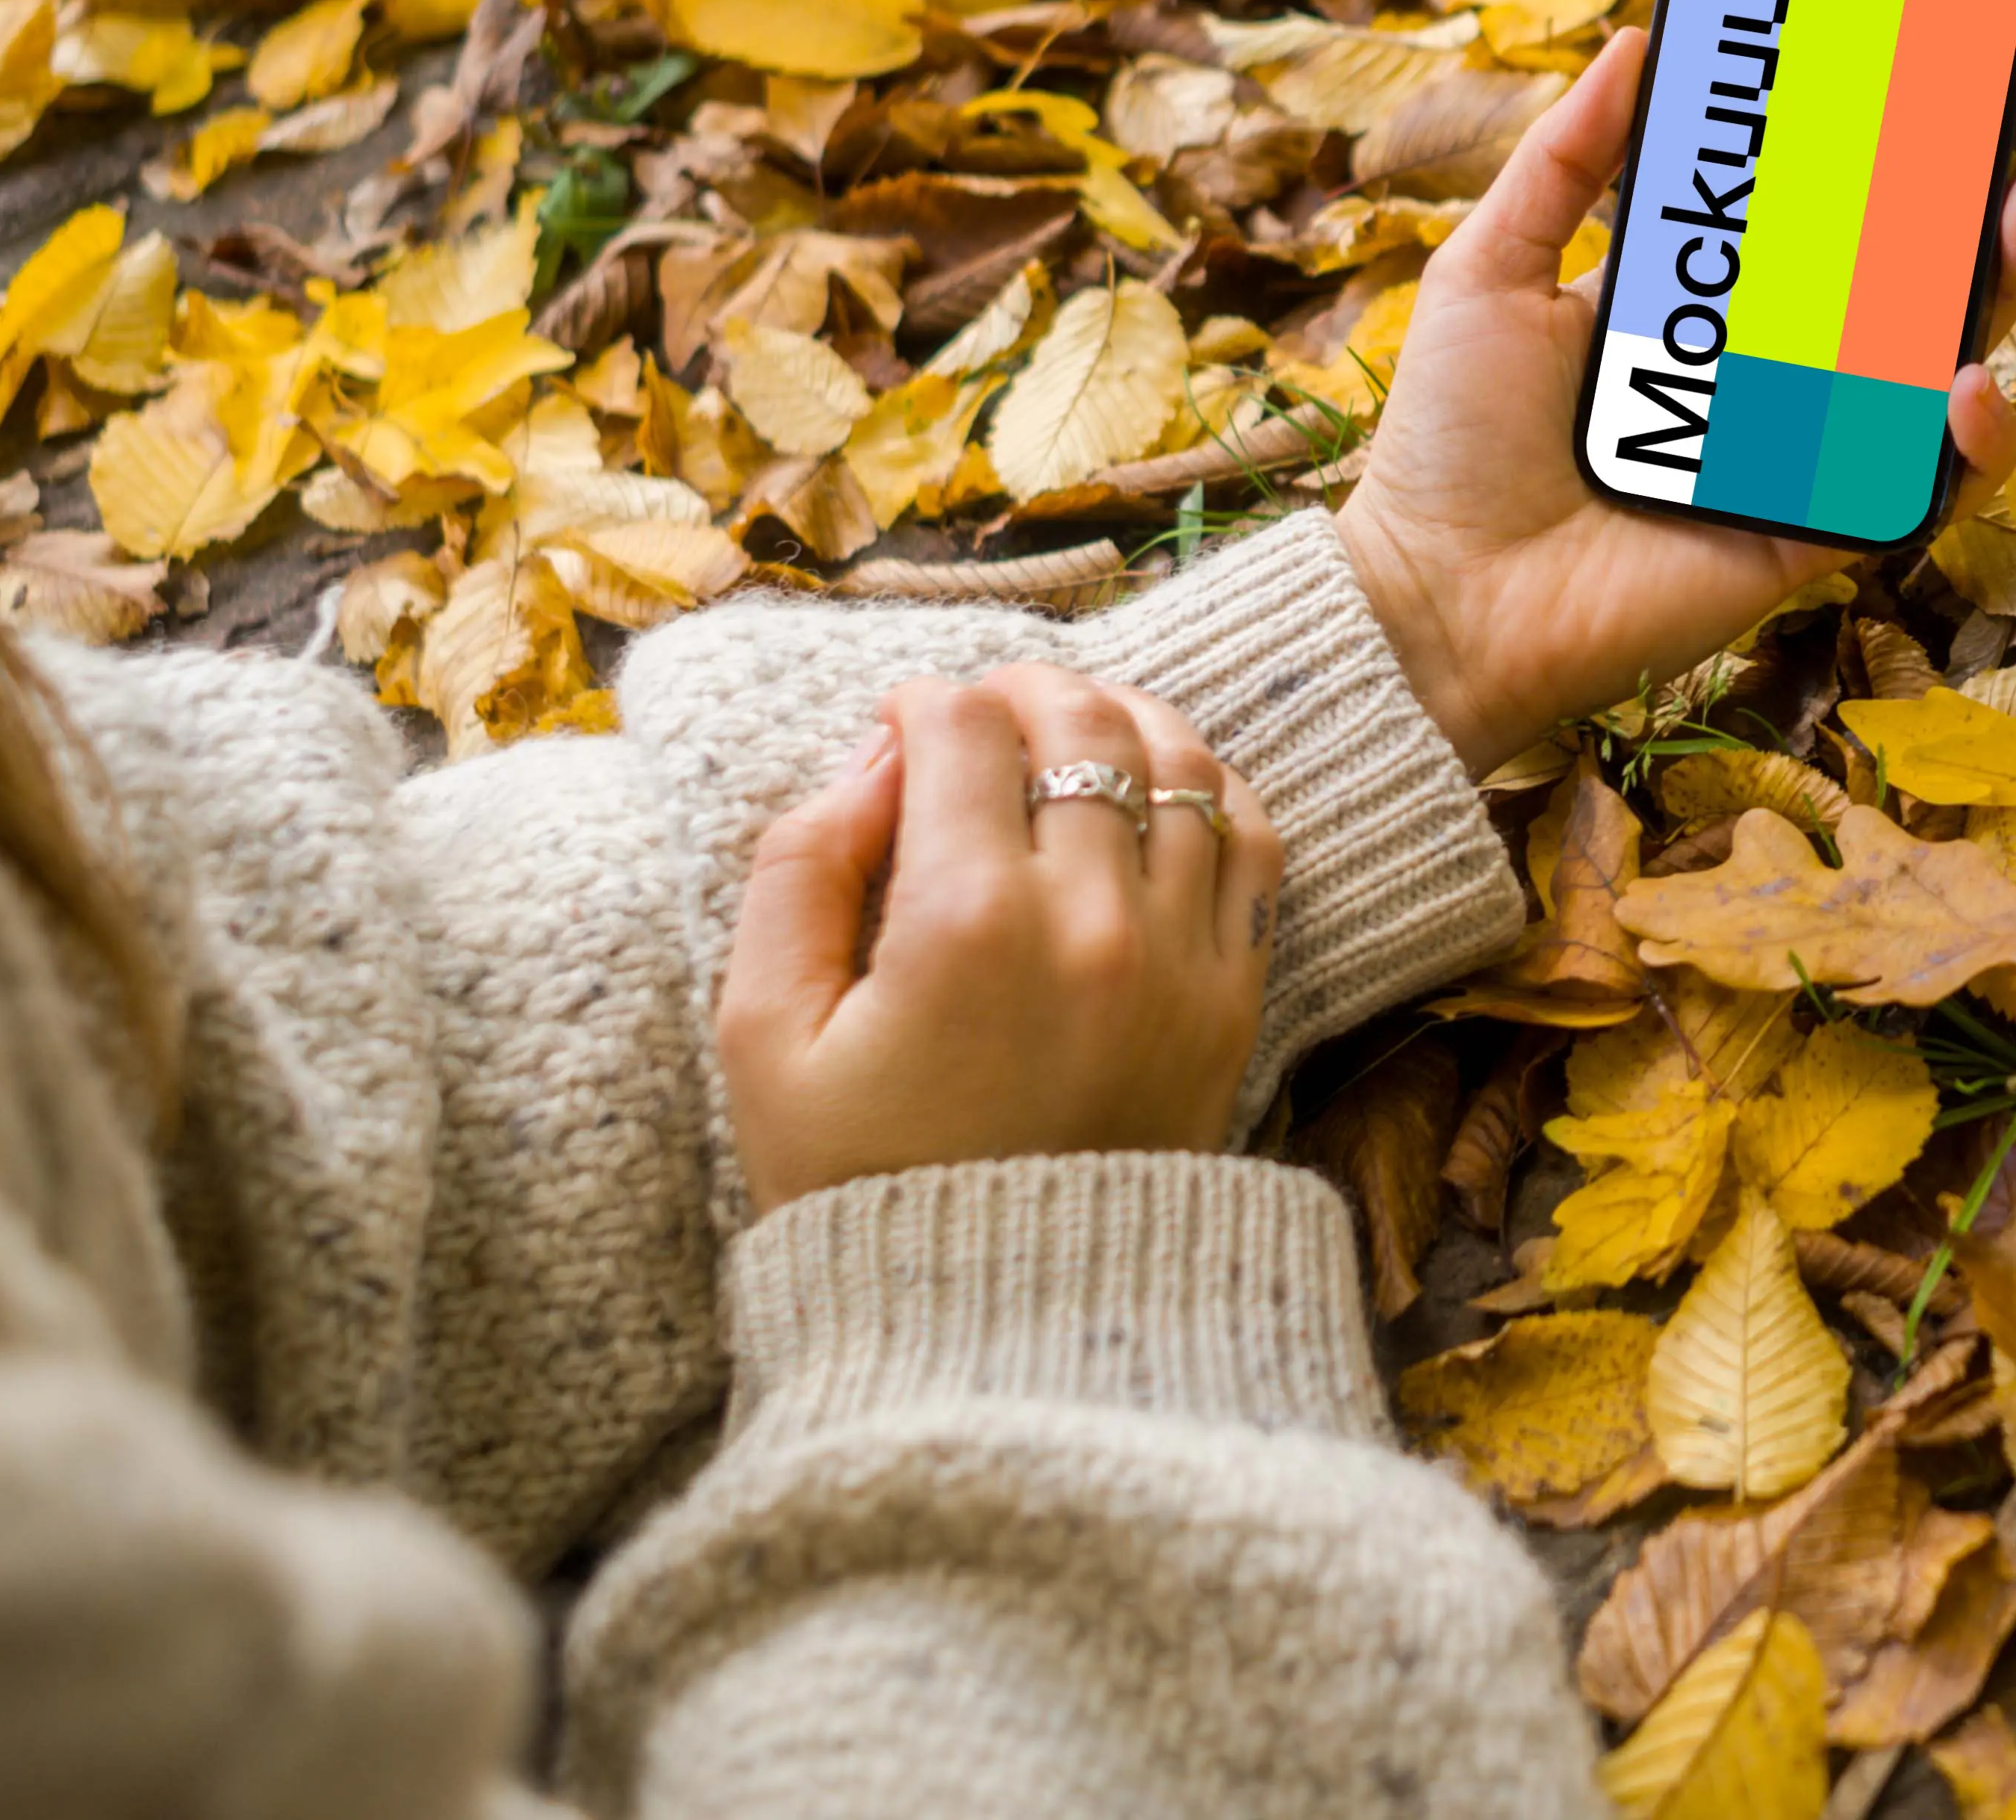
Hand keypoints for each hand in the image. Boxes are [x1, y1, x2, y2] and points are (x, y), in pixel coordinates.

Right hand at [719, 665, 1284, 1208]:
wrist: (997, 1328)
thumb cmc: (858, 1182)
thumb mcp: (764, 1037)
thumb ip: (798, 872)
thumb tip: (875, 761)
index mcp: (965, 920)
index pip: (962, 728)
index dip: (919, 702)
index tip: (897, 726)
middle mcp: (1092, 920)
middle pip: (1080, 721)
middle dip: (1021, 688)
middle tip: (980, 710)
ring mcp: (1181, 957)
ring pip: (1180, 760)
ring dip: (1121, 717)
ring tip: (1068, 732)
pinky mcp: (1235, 997)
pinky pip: (1252, 841)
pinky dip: (1209, 786)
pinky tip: (1158, 789)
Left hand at [1334, 25, 2015, 778]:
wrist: (1436, 596)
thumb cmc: (1451, 441)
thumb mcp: (1493, 266)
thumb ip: (1566, 159)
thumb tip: (1637, 39)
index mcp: (1706, 299)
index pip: (1826, 201)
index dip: (1896, 134)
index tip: (1955, 54)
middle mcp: (1771, 367)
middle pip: (1911, 265)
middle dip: (1993, 179)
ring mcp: (1804, 448)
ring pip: (1940, 357)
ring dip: (2004, 281)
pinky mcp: (1817, 532)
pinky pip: (1921, 485)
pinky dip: (1965, 440)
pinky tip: (1967, 379)